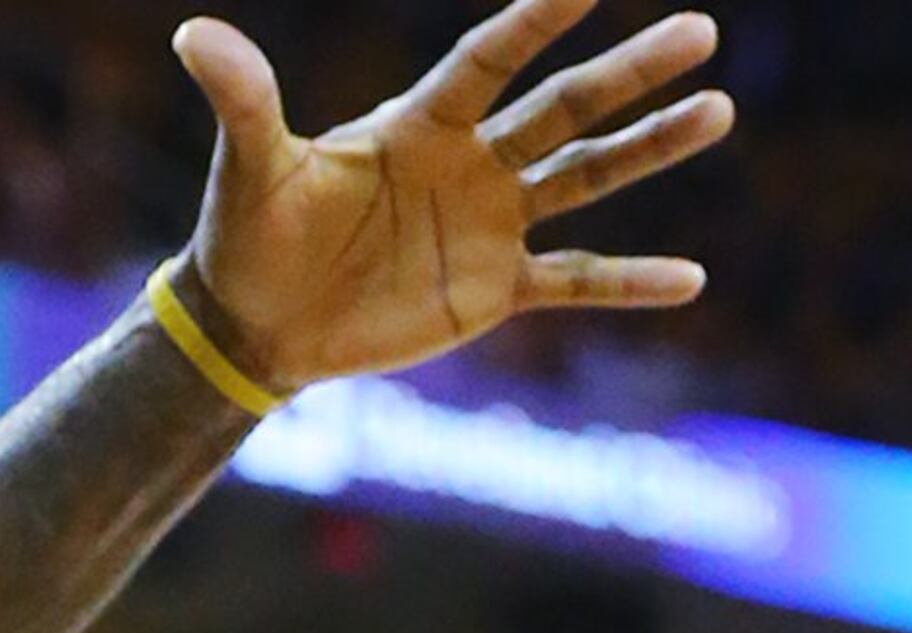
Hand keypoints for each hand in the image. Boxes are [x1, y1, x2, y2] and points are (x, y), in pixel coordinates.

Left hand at [170, 0, 734, 389]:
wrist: (256, 323)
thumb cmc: (247, 236)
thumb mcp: (250, 167)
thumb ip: (242, 100)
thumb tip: (192, 35)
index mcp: (418, 125)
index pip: (490, 59)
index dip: (536, 19)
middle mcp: (468, 164)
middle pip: (564, 108)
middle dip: (631, 74)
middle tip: (701, 33)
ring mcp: (489, 225)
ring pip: (586, 178)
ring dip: (650, 148)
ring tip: (718, 111)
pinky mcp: (493, 289)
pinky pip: (575, 279)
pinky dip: (630, 281)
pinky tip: (691, 279)